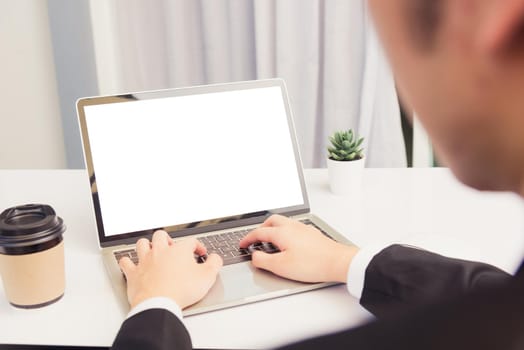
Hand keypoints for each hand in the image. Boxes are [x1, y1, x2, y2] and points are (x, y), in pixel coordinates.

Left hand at [119, 230, 222, 308]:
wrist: (159, 303)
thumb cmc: (181, 290)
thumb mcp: (207, 277)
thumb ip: (215, 264)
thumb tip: (216, 258)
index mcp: (179, 250)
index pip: (190, 241)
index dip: (197, 246)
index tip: (200, 253)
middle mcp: (160, 251)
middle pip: (161, 235)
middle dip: (167, 239)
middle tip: (172, 246)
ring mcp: (145, 261)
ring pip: (142, 244)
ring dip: (147, 245)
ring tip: (152, 250)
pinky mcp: (133, 273)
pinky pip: (126, 262)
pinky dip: (128, 262)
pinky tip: (130, 263)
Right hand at [239, 215, 357, 282]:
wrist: (338, 262)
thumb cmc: (313, 264)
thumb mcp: (281, 266)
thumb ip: (263, 260)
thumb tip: (254, 256)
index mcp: (282, 232)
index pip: (259, 232)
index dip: (248, 238)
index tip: (243, 244)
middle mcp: (292, 227)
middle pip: (272, 221)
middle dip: (261, 228)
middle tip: (256, 238)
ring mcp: (304, 229)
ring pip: (284, 223)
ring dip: (273, 229)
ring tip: (271, 241)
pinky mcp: (313, 234)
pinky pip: (294, 228)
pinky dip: (285, 232)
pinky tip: (289, 243)